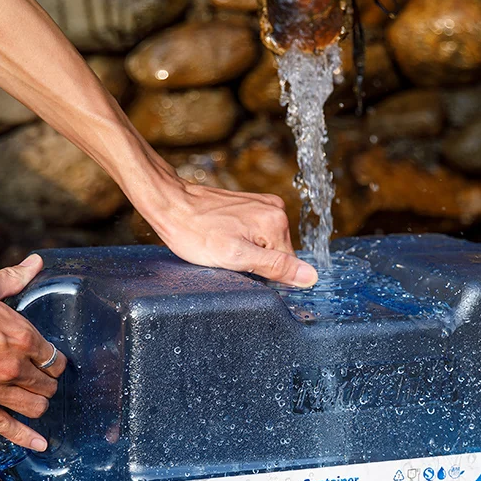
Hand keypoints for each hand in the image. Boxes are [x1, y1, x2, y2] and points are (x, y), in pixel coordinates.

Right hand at [0, 254, 65, 450]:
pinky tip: (41, 444)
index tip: (50, 361)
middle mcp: (14, 366)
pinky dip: (26, 438)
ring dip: (39, 403)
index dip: (55, 361)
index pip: (56, 359)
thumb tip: (34, 264)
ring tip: (34, 399)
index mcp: (23, 336)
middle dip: (48, 382)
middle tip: (41, 380)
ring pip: (36, 407)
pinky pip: (6, 427)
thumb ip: (13, 280)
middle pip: (49, 385)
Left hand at [125, 153, 318, 286]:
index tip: (239, 269)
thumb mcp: (234, 258)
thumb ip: (275, 267)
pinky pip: (258, 232)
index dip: (263, 275)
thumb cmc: (194, 233)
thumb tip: (310, 277)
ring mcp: (264, 204)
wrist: (170, 204)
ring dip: (249, 251)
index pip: (287, 266)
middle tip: (228, 258)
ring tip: (223, 245)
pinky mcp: (252, 203)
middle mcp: (276, 209)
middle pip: (278, 254)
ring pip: (267, 244)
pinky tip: (224, 237)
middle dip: (256, 262)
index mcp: (276, 222)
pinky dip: (243, 240)